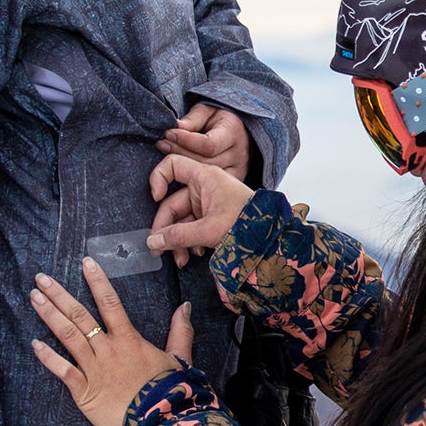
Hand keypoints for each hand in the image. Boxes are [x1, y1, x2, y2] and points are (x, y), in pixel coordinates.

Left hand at [29, 259, 192, 425]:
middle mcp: (108, 349)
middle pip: (80, 316)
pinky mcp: (84, 391)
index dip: (97, 281)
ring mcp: (94, 369)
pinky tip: (35, 343)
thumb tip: (185, 306)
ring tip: (34, 298)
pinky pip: (62, 370)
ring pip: (68, 337)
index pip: (110, 303)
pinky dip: (47, 357)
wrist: (159, 424)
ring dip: (50, 316)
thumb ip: (180, 331)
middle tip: (41, 278)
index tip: (85, 262)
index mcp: (129, 339)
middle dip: (60, 295)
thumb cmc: (170, 392)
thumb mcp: (180, 358)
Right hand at [148, 153, 255, 268]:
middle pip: (172, 203)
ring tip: (181, 259)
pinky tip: (194, 254)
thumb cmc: (247, 224)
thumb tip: (153, 241)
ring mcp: (208, 203)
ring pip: (181, 220)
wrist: (273, 238)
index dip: (158, 179)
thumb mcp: (209, 230)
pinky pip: (191, 227)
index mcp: (205, 177)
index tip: (155, 198)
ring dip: (177, 240)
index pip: (173, 166)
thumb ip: (179, 236)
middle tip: (160, 249)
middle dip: (167, 229)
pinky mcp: (212, 218)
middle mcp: (205, 187)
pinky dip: (189, 241)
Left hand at [159, 103, 251, 181]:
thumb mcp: (207, 111)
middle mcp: (239, 155)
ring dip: (182, 171)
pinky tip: (177, 179)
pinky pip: (210, 189)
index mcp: (233, 133)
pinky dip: (192, 186)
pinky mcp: (233, 183)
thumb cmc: (219, 119)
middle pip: (205, 163)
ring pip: (207, 178)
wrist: (240, 131)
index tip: (168, 133)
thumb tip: (176, 126)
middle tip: (161, 145)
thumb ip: (192, 118)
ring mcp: (238, 171)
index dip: (185, 140)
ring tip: (165, 160)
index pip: (209, 144)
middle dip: (179, 154)